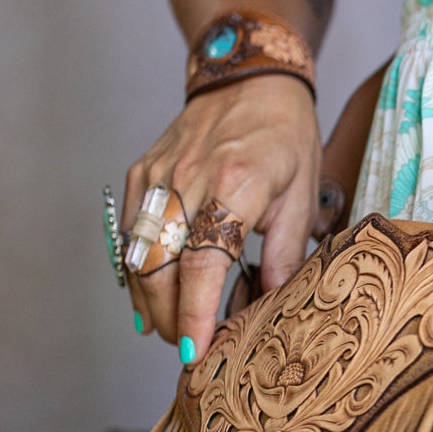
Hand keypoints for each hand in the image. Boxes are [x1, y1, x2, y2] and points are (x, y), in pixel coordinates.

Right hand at [122, 75, 320, 358]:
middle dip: (171, 319)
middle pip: (162, 268)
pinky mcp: (142, 173)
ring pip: (138, 256)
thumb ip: (287, 255)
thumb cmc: (284, 138)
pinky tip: (148, 301)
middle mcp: (190, 180)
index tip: (196, 352)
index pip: (205, 264)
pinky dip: (135, 272)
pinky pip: (129, 233)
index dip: (196, 314)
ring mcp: (159, 176)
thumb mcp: (303, 196)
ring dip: (150, 302)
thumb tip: (274, 308)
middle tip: (189, 349)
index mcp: (236, 185)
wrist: (249, 79)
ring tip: (171, 331)